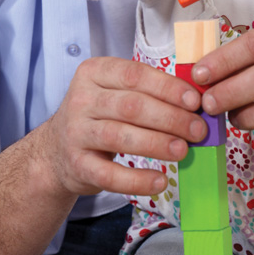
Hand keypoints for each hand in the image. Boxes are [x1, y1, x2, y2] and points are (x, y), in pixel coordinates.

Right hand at [45, 56, 205, 197]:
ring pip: (121, 136)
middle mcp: (81, 99)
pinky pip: (109, 174)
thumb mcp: (115, 92)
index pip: (135, 75)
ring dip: (157, 144)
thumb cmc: (99, 116)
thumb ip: (148, 92)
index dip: (167, 88)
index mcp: (94, 72)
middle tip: (197, 130)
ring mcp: (76, 132)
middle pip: (131, 106)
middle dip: (170, 118)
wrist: (56, 151)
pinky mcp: (77, 165)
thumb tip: (195, 102)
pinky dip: (137, 180)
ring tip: (183, 151)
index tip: (195, 101)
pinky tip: (160, 181)